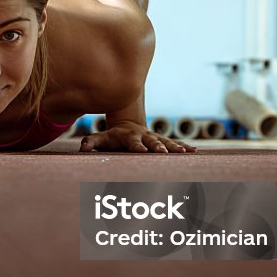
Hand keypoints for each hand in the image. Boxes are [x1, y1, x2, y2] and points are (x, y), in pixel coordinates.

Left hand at [79, 121, 195, 153]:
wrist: (127, 123)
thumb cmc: (113, 135)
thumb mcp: (102, 138)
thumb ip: (92, 141)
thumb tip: (82, 147)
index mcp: (129, 136)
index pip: (132, 142)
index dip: (136, 146)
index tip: (141, 150)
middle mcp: (144, 135)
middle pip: (151, 141)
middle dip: (158, 147)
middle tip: (163, 152)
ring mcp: (154, 137)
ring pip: (166, 142)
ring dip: (175, 147)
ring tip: (185, 152)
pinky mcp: (162, 139)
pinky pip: (174, 143)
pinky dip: (183, 146)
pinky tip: (193, 151)